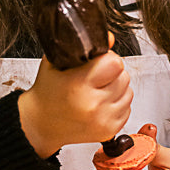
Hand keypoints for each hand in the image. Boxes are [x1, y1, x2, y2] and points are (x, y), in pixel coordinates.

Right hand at [18, 47, 132, 157]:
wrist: (40, 124)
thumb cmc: (47, 92)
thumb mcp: (57, 62)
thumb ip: (85, 47)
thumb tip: (111, 38)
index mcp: (78, 85)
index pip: (115, 62)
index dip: (106, 59)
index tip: (97, 63)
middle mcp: (92, 105)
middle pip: (124, 76)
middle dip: (112, 74)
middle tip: (94, 79)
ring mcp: (102, 120)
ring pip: (128, 92)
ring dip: (116, 89)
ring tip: (96, 92)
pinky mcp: (109, 131)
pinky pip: (127, 108)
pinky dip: (116, 104)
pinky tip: (99, 104)